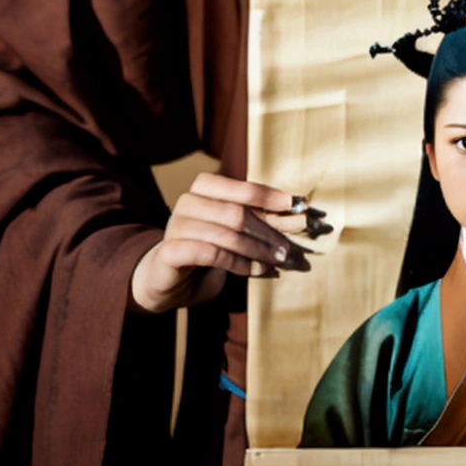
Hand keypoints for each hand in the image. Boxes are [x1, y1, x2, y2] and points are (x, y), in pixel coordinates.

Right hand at [128, 175, 321, 315]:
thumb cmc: (208, 248)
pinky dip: (240, 264)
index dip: (270, 197)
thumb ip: (263, 220)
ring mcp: (177, 225)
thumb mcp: (238, 231)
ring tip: (278, 261)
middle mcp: (188, 201)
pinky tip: (258, 271)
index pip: (243, 188)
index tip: (296, 206)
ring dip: (257, 250)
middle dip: (268, 232)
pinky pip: (212, 254)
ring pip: (226, 234)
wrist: (167, 278)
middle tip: (289, 248)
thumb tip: (298, 212)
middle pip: (237, 213)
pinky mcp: (170, 250)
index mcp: (204, 187)